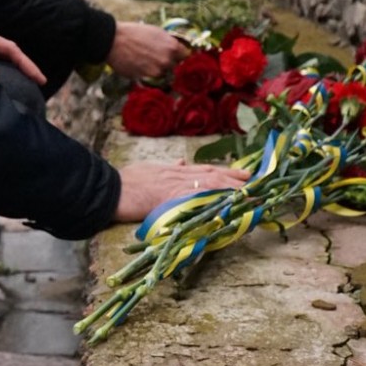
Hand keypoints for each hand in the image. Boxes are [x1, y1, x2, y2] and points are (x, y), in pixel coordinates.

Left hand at [0, 25, 46, 86]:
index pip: (9, 47)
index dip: (26, 63)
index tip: (40, 78)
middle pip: (8, 52)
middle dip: (25, 66)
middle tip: (40, 84)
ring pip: (0, 59)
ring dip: (14, 70)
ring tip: (28, 87)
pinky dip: (1, 74)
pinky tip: (4, 88)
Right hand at [105, 22, 188, 82]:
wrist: (114, 40)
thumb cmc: (134, 32)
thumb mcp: (157, 32)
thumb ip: (169, 42)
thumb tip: (177, 49)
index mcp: (172, 47)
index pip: (186, 56)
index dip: (180, 55)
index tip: (177, 56)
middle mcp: (167, 61)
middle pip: (175, 66)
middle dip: (168, 63)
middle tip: (156, 57)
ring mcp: (156, 71)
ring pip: (162, 73)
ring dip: (156, 69)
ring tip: (144, 60)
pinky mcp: (145, 79)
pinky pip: (150, 78)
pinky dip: (146, 73)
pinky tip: (138, 64)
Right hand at [113, 160, 250, 221]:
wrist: (110, 189)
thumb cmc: (125, 181)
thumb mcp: (148, 169)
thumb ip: (167, 168)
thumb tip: (180, 162)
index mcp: (173, 170)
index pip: (205, 169)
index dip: (225, 171)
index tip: (242, 173)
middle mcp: (179, 176)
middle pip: (213, 174)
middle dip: (235, 177)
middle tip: (255, 180)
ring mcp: (177, 187)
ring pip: (210, 184)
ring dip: (231, 188)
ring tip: (250, 191)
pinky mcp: (173, 199)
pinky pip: (199, 199)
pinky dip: (214, 200)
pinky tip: (228, 203)